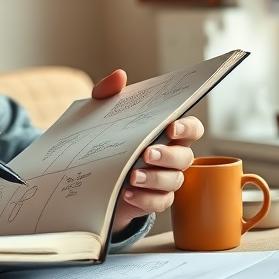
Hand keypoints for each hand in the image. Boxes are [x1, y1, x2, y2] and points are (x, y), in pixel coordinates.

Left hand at [92, 69, 204, 235]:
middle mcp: (171, 157)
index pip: (191, 128)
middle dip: (168, 156)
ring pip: (173, 181)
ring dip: (154, 179)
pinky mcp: (152, 200)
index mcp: (165, 133)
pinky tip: (127, 193)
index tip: (172, 128)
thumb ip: (108, 93)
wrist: (88, 174)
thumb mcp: (100, 114)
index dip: (187, 127)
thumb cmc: (105, 138)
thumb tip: (119, 76)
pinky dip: (145, 199)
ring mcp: (164, 180)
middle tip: (147, 154)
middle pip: (185, 157)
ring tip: (132, 176)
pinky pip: (159, 202)